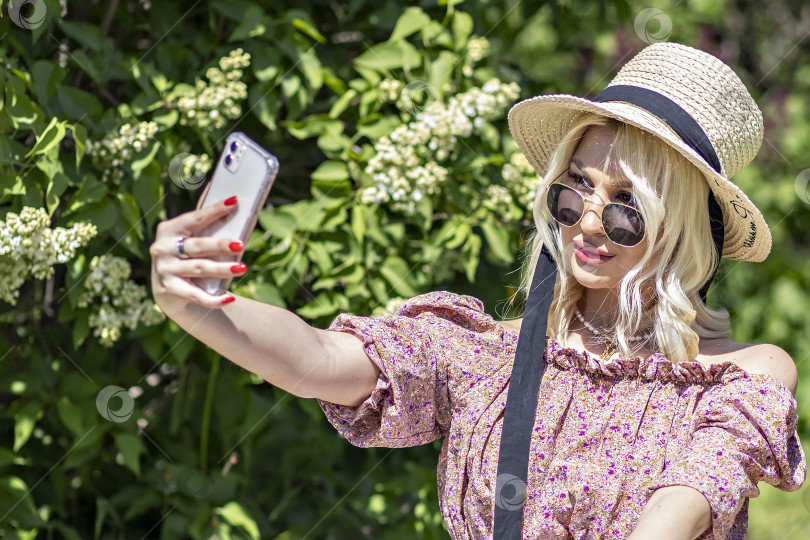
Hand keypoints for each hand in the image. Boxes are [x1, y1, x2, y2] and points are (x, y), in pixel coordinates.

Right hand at [149, 195, 245, 310]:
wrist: (169, 290)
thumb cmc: (185, 255)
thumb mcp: (189, 237)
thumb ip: (203, 219)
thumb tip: (224, 192)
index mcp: (169, 230)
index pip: (195, 218)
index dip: (214, 211)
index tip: (234, 202)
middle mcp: (162, 248)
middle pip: (197, 246)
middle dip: (220, 245)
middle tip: (241, 245)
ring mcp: (164, 270)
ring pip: (199, 269)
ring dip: (222, 269)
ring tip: (242, 268)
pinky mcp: (170, 290)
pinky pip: (196, 295)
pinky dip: (214, 298)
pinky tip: (230, 297)